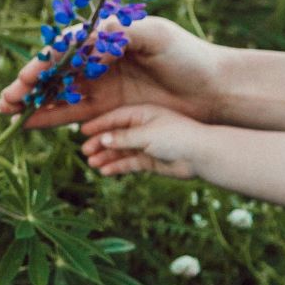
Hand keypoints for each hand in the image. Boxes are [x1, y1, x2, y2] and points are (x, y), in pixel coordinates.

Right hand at [0, 16, 225, 131]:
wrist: (213, 90)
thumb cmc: (188, 56)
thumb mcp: (157, 36)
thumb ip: (122, 33)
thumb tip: (89, 35)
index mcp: (107, 37)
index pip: (67, 48)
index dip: (45, 62)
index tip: (28, 76)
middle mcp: (99, 60)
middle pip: (56, 71)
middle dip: (28, 84)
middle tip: (6, 98)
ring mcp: (102, 85)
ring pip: (58, 94)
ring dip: (32, 102)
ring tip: (7, 110)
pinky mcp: (109, 109)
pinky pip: (73, 114)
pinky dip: (50, 118)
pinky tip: (28, 123)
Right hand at [76, 103, 214, 178]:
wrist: (201, 155)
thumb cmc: (176, 137)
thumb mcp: (146, 134)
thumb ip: (123, 138)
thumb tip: (102, 139)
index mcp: (145, 113)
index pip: (116, 117)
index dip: (99, 123)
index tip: (83, 131)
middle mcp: (145, 127)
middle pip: (116, 134)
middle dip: (100, 142)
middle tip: (85, 151)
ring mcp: (148, 144)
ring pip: (122, 150)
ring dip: (107, 156)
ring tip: (92, 163)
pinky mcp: (152, 160)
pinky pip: (130, 163)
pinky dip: (118, 167)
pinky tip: (105, 171)